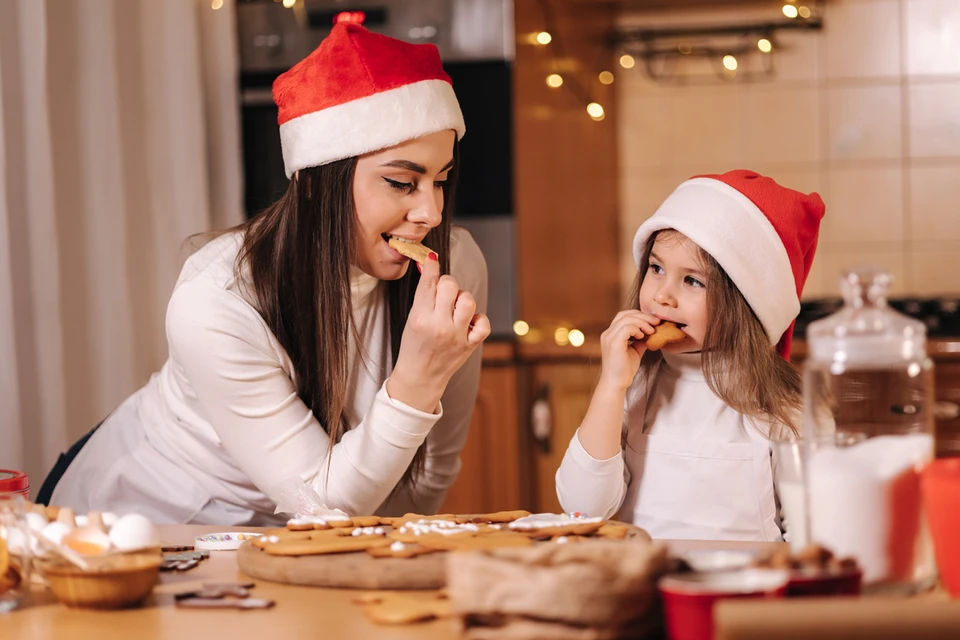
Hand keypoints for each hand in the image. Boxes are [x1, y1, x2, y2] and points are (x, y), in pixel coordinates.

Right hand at [387, 254, 490, 412]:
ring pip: (468, 300)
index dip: (432, 265)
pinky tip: (468, 322)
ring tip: (455, 308)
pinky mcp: (470, 345)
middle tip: (443, 294)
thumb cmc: (414, 345)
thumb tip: (430, 265)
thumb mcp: (412, 318)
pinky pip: (483, 322)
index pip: (429, 281)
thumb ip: (423, 295)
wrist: (420, 376)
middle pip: (450, 285)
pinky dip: (478, 319)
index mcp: (420, 317)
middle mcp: (439, 325)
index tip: (433, 258)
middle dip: (447, 285)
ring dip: (462, 299)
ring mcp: (456, 336)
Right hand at [598, 310, 659, 391]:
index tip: (653, 321)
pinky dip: (637, 329)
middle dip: (643, 316)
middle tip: (656, 322)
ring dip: (642, 323)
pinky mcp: (614, 343)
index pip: (623, 316)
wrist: (616, 383)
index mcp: (611, 334)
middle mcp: (608, 333)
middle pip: (625, 314)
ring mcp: (609, 337)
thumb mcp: (635, 350)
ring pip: (626, 319)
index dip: (639, 315)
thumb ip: (640, 340)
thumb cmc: (624, 370)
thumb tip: (651, 332)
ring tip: (651, 331)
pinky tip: (642, 336)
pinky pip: (626, 328)